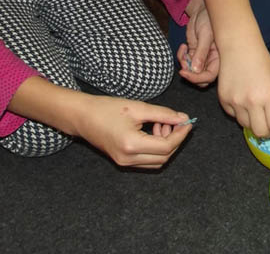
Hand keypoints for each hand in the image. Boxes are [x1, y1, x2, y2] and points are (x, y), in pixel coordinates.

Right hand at [76, 95, 193, 168]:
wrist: (82, 117)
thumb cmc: (106, 108)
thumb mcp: (137, 107)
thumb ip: (163, 114)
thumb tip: (183, 118)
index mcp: (131, 144)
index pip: (166, 146)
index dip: (180, 134)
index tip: (187, 122)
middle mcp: (128, 158)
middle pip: (164, 156)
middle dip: (176, 139)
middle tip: (176, 121)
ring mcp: (124, 162)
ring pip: (157, 161)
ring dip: (166, 145)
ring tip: (162, 124)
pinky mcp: (122, 161)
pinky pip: (148, 160)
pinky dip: (156, 148)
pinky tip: (154, 131)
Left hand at [178, 0, 219, 86]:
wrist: (202, 9)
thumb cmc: (209, 18)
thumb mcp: (205, 35)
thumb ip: (201, 52)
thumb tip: (196, 70)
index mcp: (220, 57)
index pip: (210, 76)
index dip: (197, 78)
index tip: (184, 72)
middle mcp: (212, 60)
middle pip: (201, 78)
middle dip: (190, 73)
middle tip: (183, 63)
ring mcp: (202, 57)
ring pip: (192, 71)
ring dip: (184, 64)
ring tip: (183, 51)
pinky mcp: (194, 53)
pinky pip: (186, 62)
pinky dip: (181, 57)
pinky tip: (183, 46)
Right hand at [217, 42, 269, 138]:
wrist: (238, 46)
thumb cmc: (262, 62)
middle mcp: (252, 101)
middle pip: (260, 133)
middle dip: (267, 132)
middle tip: (269, 125)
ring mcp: (235, 102)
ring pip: (246, 126)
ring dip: (253, 122)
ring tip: (256, 107)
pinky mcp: (223, 100)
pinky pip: (234, 116)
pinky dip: (240, 113)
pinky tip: (243, 99)